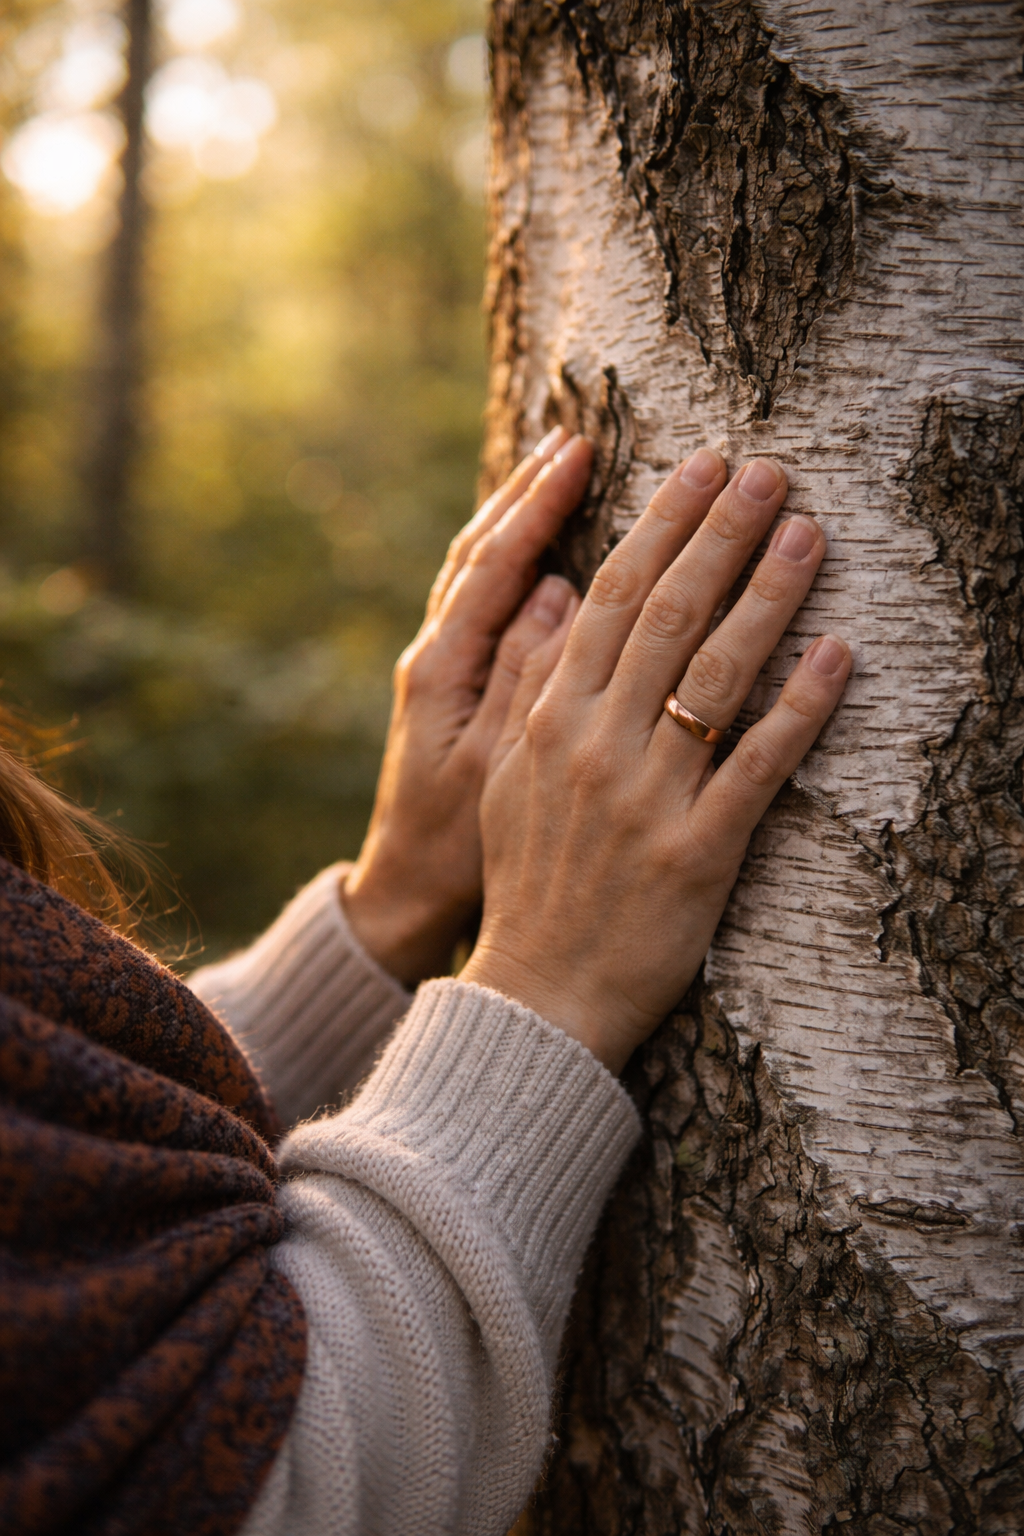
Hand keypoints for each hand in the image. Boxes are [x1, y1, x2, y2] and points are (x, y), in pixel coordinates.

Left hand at [342, 429, 589, 986]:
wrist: (404, 897)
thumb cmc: (451, 848)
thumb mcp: (492, 772)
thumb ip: (524, 680)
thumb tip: (558, 590)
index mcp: (441, 670)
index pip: (493, 565)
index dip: (536, 506)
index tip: (579, 453)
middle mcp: (434, 656)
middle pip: (481, 552)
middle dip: (528, 492)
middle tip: (576, 439)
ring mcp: (441, 670)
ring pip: (479, 572)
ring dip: (517, 517)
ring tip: (560, 468)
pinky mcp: (454, 689)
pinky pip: (487, 604)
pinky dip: (514, 561)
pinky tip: (549, 546)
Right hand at [461, 449, 851, 1072]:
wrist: (538, 995)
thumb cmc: (527, 882)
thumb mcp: (506, 777)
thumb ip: (532, 686)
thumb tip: (556, 596)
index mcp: (549, 719)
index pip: (608, 597)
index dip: (660, 525)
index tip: (702, 467)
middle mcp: (595, 743)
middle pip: (666, 615)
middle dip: (720, 533)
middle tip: (770, 471)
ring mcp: (646, 797)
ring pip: (715, 674)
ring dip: (768, 596)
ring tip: (810, 534)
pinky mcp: (697, 851)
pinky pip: (757, 765)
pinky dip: (801, 707)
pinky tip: (839, 653)